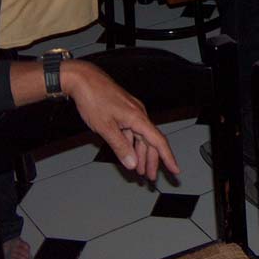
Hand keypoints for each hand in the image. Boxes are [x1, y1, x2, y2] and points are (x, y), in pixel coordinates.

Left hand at [63, 60, 179, 180]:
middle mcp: (138, 115)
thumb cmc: (93, 99)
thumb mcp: (105, 127)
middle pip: (151, 142)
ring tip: (140, 171)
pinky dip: (132, 145)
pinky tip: (129, 154)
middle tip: (151, 178)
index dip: (167, 157)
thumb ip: (119, 146)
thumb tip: (132, 163)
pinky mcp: (124, 112)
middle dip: (152, 161)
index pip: (158, 141)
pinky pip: (132, 132)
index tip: (175, 169)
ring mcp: (131, 113)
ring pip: (141, 138)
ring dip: (141, 155)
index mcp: (138, 118)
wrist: (83, 80)